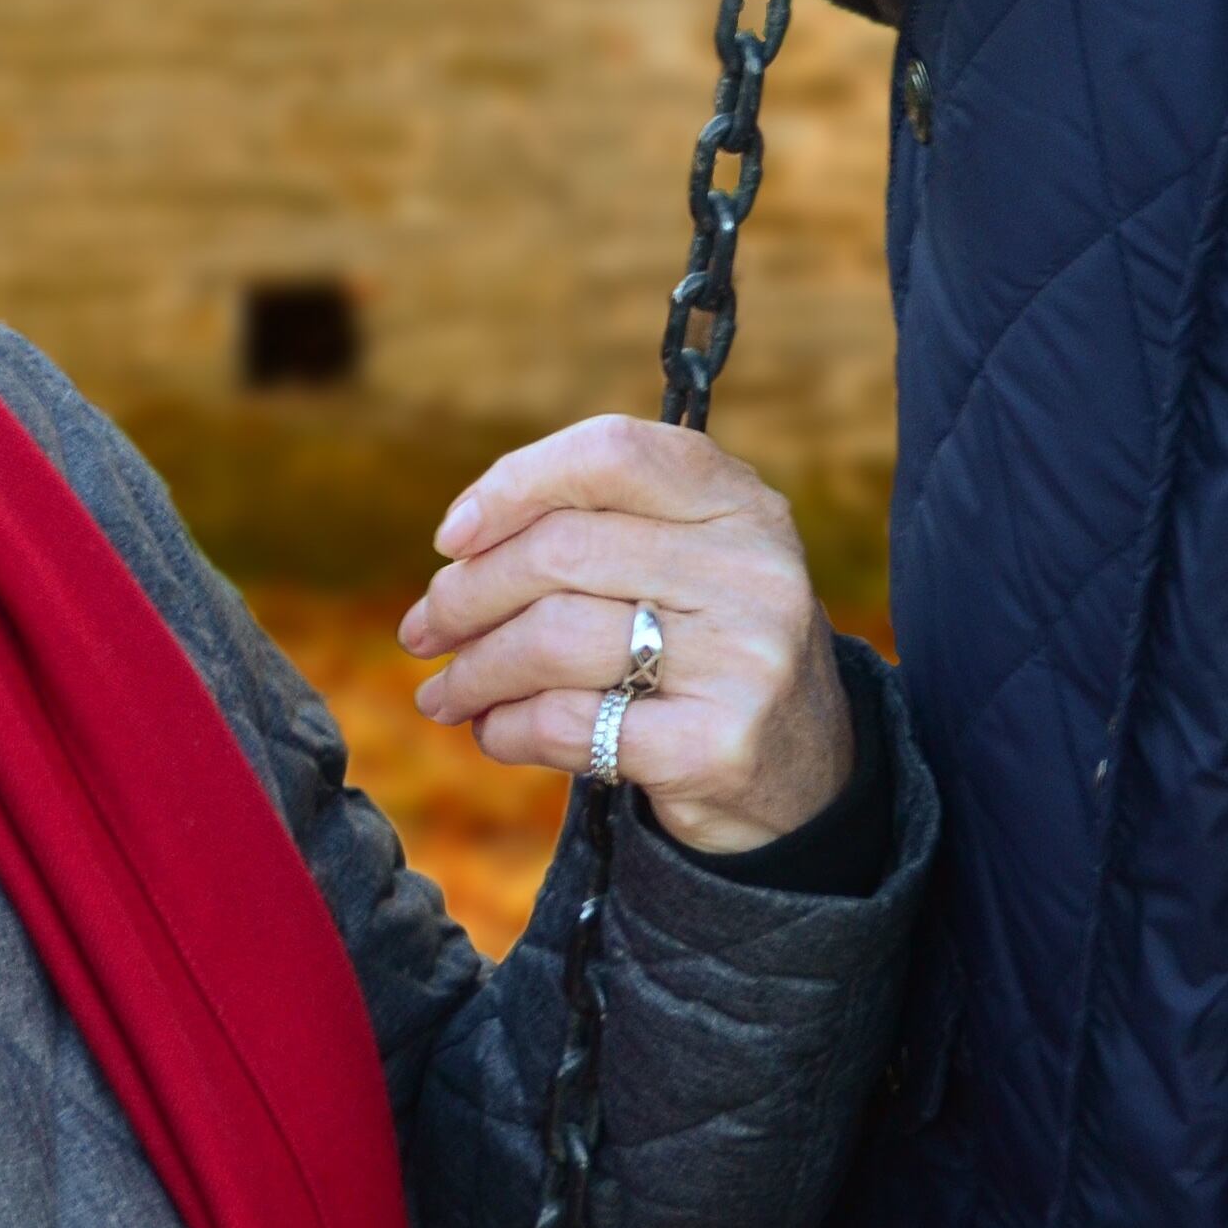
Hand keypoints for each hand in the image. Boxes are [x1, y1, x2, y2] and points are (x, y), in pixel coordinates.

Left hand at [397, 417, 853, 853]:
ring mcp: (743, 659)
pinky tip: (494, 732)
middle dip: (466, 595)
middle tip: (423, 629)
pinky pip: (569, 725)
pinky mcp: (717, 745)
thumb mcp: (688, 561)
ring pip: (554, 641)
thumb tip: (459, 544)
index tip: (452, 536)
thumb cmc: (708, 647)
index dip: (513, 484)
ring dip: (474, 671)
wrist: (805, 773)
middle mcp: (753, 569)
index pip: (609, 454)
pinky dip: (507, 730)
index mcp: (740, 503)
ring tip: (445, 691)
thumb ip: (599, 527)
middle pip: (561, 554)